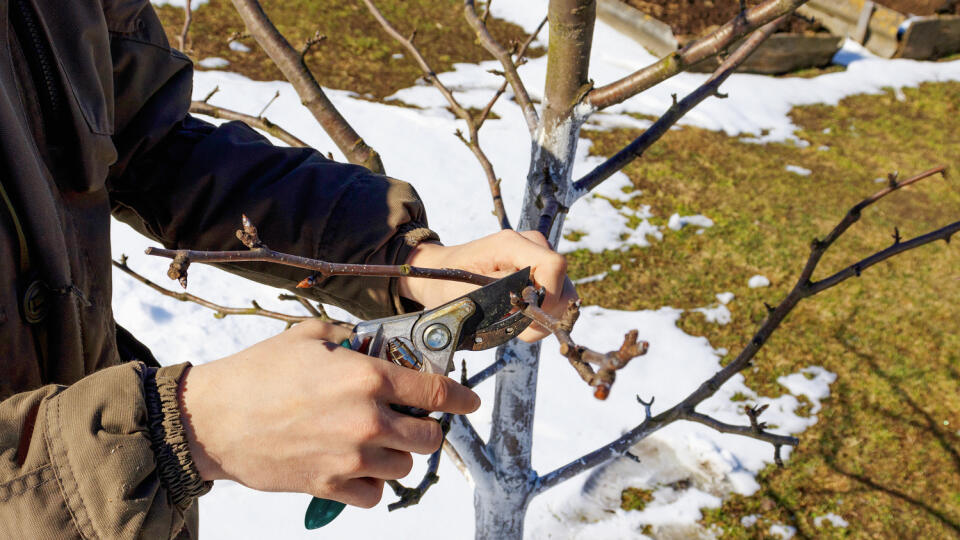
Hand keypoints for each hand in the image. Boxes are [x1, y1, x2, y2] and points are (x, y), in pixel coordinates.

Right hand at [178, 320, 479, 506]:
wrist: (212, 419)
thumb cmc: (257, 373)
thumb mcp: (308, 337)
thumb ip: (350, 338)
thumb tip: (373, 343)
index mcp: (367, 378)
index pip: (435, 391)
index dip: (460, 397)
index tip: (469, 402)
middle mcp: (368, 420)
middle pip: (429, 437)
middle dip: (427, 428)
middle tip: (410, 419)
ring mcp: (350, 457)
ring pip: (404, 466)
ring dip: (398, 454)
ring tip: (377, 441)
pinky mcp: (329, 485)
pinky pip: (374, 495)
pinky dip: (372, 484)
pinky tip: (357, 466)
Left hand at [398, 229, 577, 340]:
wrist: (440, 271)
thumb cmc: (447, 279)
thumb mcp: (466, 289)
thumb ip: (500, 292)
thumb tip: (529, 300)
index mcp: (512, 244)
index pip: (554, 265)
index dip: (549, 296)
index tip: (529, 316)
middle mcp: (530, 245)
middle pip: (563, 284)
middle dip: (545, 313)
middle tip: (517, 325)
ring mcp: (536, 257)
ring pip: (562, 295)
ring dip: (541, 317)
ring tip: (513, 321)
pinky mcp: (538, 270)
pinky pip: (554, 297)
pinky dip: (540, 314)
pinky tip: (518, 317)